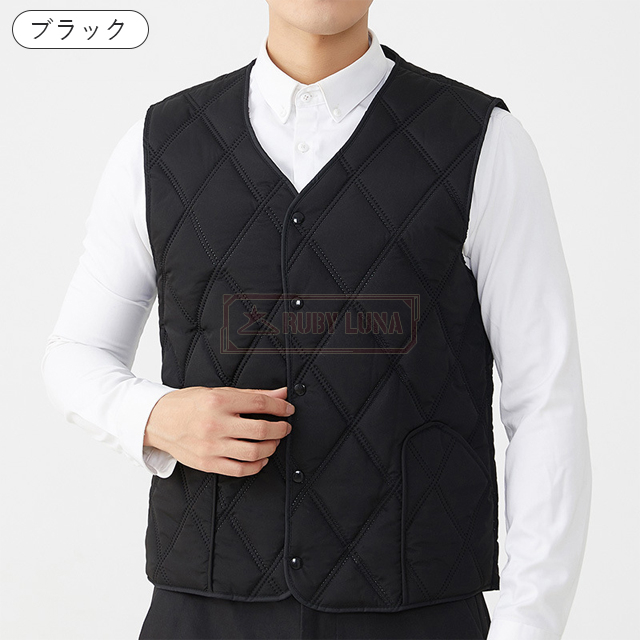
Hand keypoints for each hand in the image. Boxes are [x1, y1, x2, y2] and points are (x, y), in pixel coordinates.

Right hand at [143, 386, 293, 475]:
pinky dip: (256, 465)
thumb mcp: (219, 392)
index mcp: (218, 402)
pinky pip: (240, 470)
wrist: (158, 421)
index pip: (259, 403)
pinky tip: (260, 458)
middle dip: (280, 429)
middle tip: (284, 427)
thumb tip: (281, 393)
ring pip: (253, 452)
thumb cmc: (189, 404)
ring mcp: (211, 447)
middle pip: (260, 430)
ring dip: (271, 447)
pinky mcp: (207, 464)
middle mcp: (215, 424)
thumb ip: (252, 395)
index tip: (288, 409)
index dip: (279, 407)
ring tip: (273, 441)